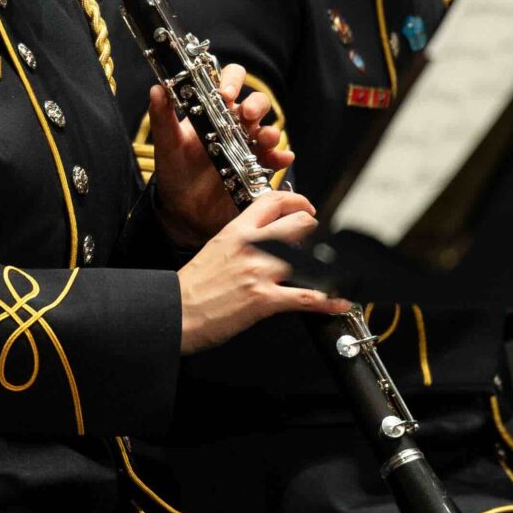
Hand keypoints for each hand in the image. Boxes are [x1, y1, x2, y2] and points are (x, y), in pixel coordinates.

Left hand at [150, 65, 291, 247]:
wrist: (182, 209)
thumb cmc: (174, 169)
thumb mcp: (166, 142)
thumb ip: (162, 116)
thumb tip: (157, 88)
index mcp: (213, 111)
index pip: (229, 82)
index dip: (232, 81)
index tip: (224, 94)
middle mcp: (235, 124)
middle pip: (257, 103)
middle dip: (257, 104)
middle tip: (247, 114)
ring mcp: (248, 146)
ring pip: (268, 130)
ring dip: (271, 132)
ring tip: (265, 140)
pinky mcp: (257, 169)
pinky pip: (276, 159)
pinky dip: (282, 157)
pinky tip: (282, 159)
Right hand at [175, 190, 336, 352]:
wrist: (173, 311)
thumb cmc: (190, 287)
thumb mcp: (214, 250)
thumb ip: (239, 242)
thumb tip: (259, 242)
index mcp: (236, 232)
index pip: (272, 202)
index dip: (296, 201)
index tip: (305, 207)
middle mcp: (251, 247)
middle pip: (299, 223)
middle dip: (314, 230)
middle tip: (316, 239)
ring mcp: (259, 272)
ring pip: (308, 255)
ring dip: (325, 265)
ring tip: (332, 269)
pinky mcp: (264, 300)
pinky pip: (306, 298)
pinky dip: (328, 301)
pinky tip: (339, 300)